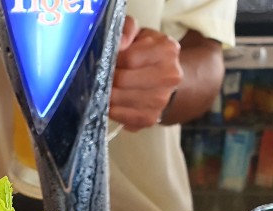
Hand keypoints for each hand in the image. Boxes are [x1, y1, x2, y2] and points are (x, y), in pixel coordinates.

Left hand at [109, 16, 182, 130]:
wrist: (166, 79)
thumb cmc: (147, 54)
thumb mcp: (140, 34)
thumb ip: (128, 30)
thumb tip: (119, 44)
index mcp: (167, 51)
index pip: (129, 58)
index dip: (113, 60)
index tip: (108, 60)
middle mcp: (169, 76)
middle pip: (123, 81)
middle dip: (108, 78)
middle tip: (103, 76)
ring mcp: (161, 100)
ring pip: (120, 100)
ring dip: (107, 95)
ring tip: (105, 88)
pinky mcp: (150, 118)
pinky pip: (122, 117)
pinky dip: (112, 110)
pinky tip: (112, 103)